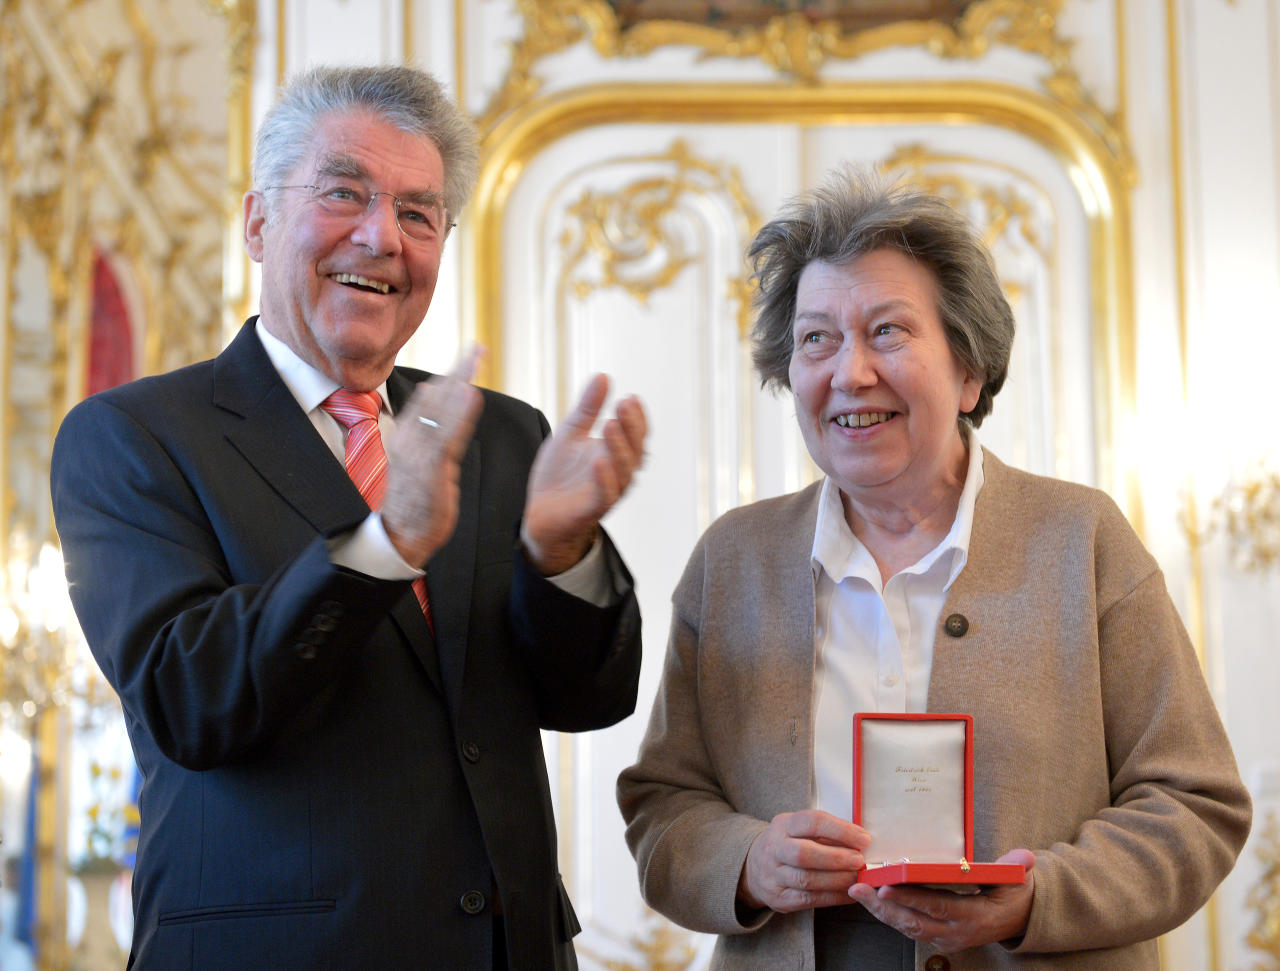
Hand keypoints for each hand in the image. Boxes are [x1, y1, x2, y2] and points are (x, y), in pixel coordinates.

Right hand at [381, 348, 484, 566]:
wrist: (401, 535)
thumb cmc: (414, 500)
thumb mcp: (418, 460)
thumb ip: (427, 431)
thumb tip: (432, 398)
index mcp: (406, 435)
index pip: (428, 397)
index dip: (449, 376)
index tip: (469, 355)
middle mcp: (409, 438)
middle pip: (435, 396)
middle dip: (458, 371)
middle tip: (477, 348)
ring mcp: (418, 452)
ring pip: (440, 410)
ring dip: (459, 383)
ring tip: (476, 361)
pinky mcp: (429, 468)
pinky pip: (447, 435)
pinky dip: (460, 414)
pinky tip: (471, 396)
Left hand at [520, 374, 646, 574]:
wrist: (540, 511)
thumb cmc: (560, 473)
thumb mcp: (571, 432)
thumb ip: (588, 408)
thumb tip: (603, 375)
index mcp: (615, 452)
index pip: (635, 433)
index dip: (636, 417)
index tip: (630, 398)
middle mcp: (617, 471)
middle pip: (634, 450)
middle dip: (631, 428)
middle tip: (623, 406)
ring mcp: (607, 490)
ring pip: (623, 471)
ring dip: (618, 448)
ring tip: (611, 425)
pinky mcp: (592, 509)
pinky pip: (605, 495)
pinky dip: (605, 478)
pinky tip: (599, 460)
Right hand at [738, 811, 869, 912]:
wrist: (756, 867)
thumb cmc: (788, 844)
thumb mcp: (800, 829)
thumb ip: (826, 834)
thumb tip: (861, 842)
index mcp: (783, 825)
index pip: (811, 822)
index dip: (840, 830)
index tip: (863, 839)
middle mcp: (774, 848)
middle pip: (804, 854)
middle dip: (837, 858)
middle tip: (859, 861)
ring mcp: (773, 875)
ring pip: (806, 880)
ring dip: (837, 880)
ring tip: (857, 879)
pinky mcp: (779, 898)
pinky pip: (808, 899)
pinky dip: (833, 897)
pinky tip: (849, 893)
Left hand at [848, 848, 1035, 952]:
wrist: (1020, 919)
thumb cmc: (1013, 894)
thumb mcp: (1016, 880)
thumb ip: (1014, 868)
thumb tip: (1024, 859)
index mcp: (974, 917)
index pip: (937, 907)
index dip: (910, 898)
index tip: (886, 887)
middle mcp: (957, 933)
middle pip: (914, 922)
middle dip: (883, 907)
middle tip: (858, 889)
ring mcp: (946, 939)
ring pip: (908, 927)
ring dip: (880, 911)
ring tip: (858, 892)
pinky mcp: (939, 938)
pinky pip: (910, 928)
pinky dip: (890, 915)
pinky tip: (872, 900)